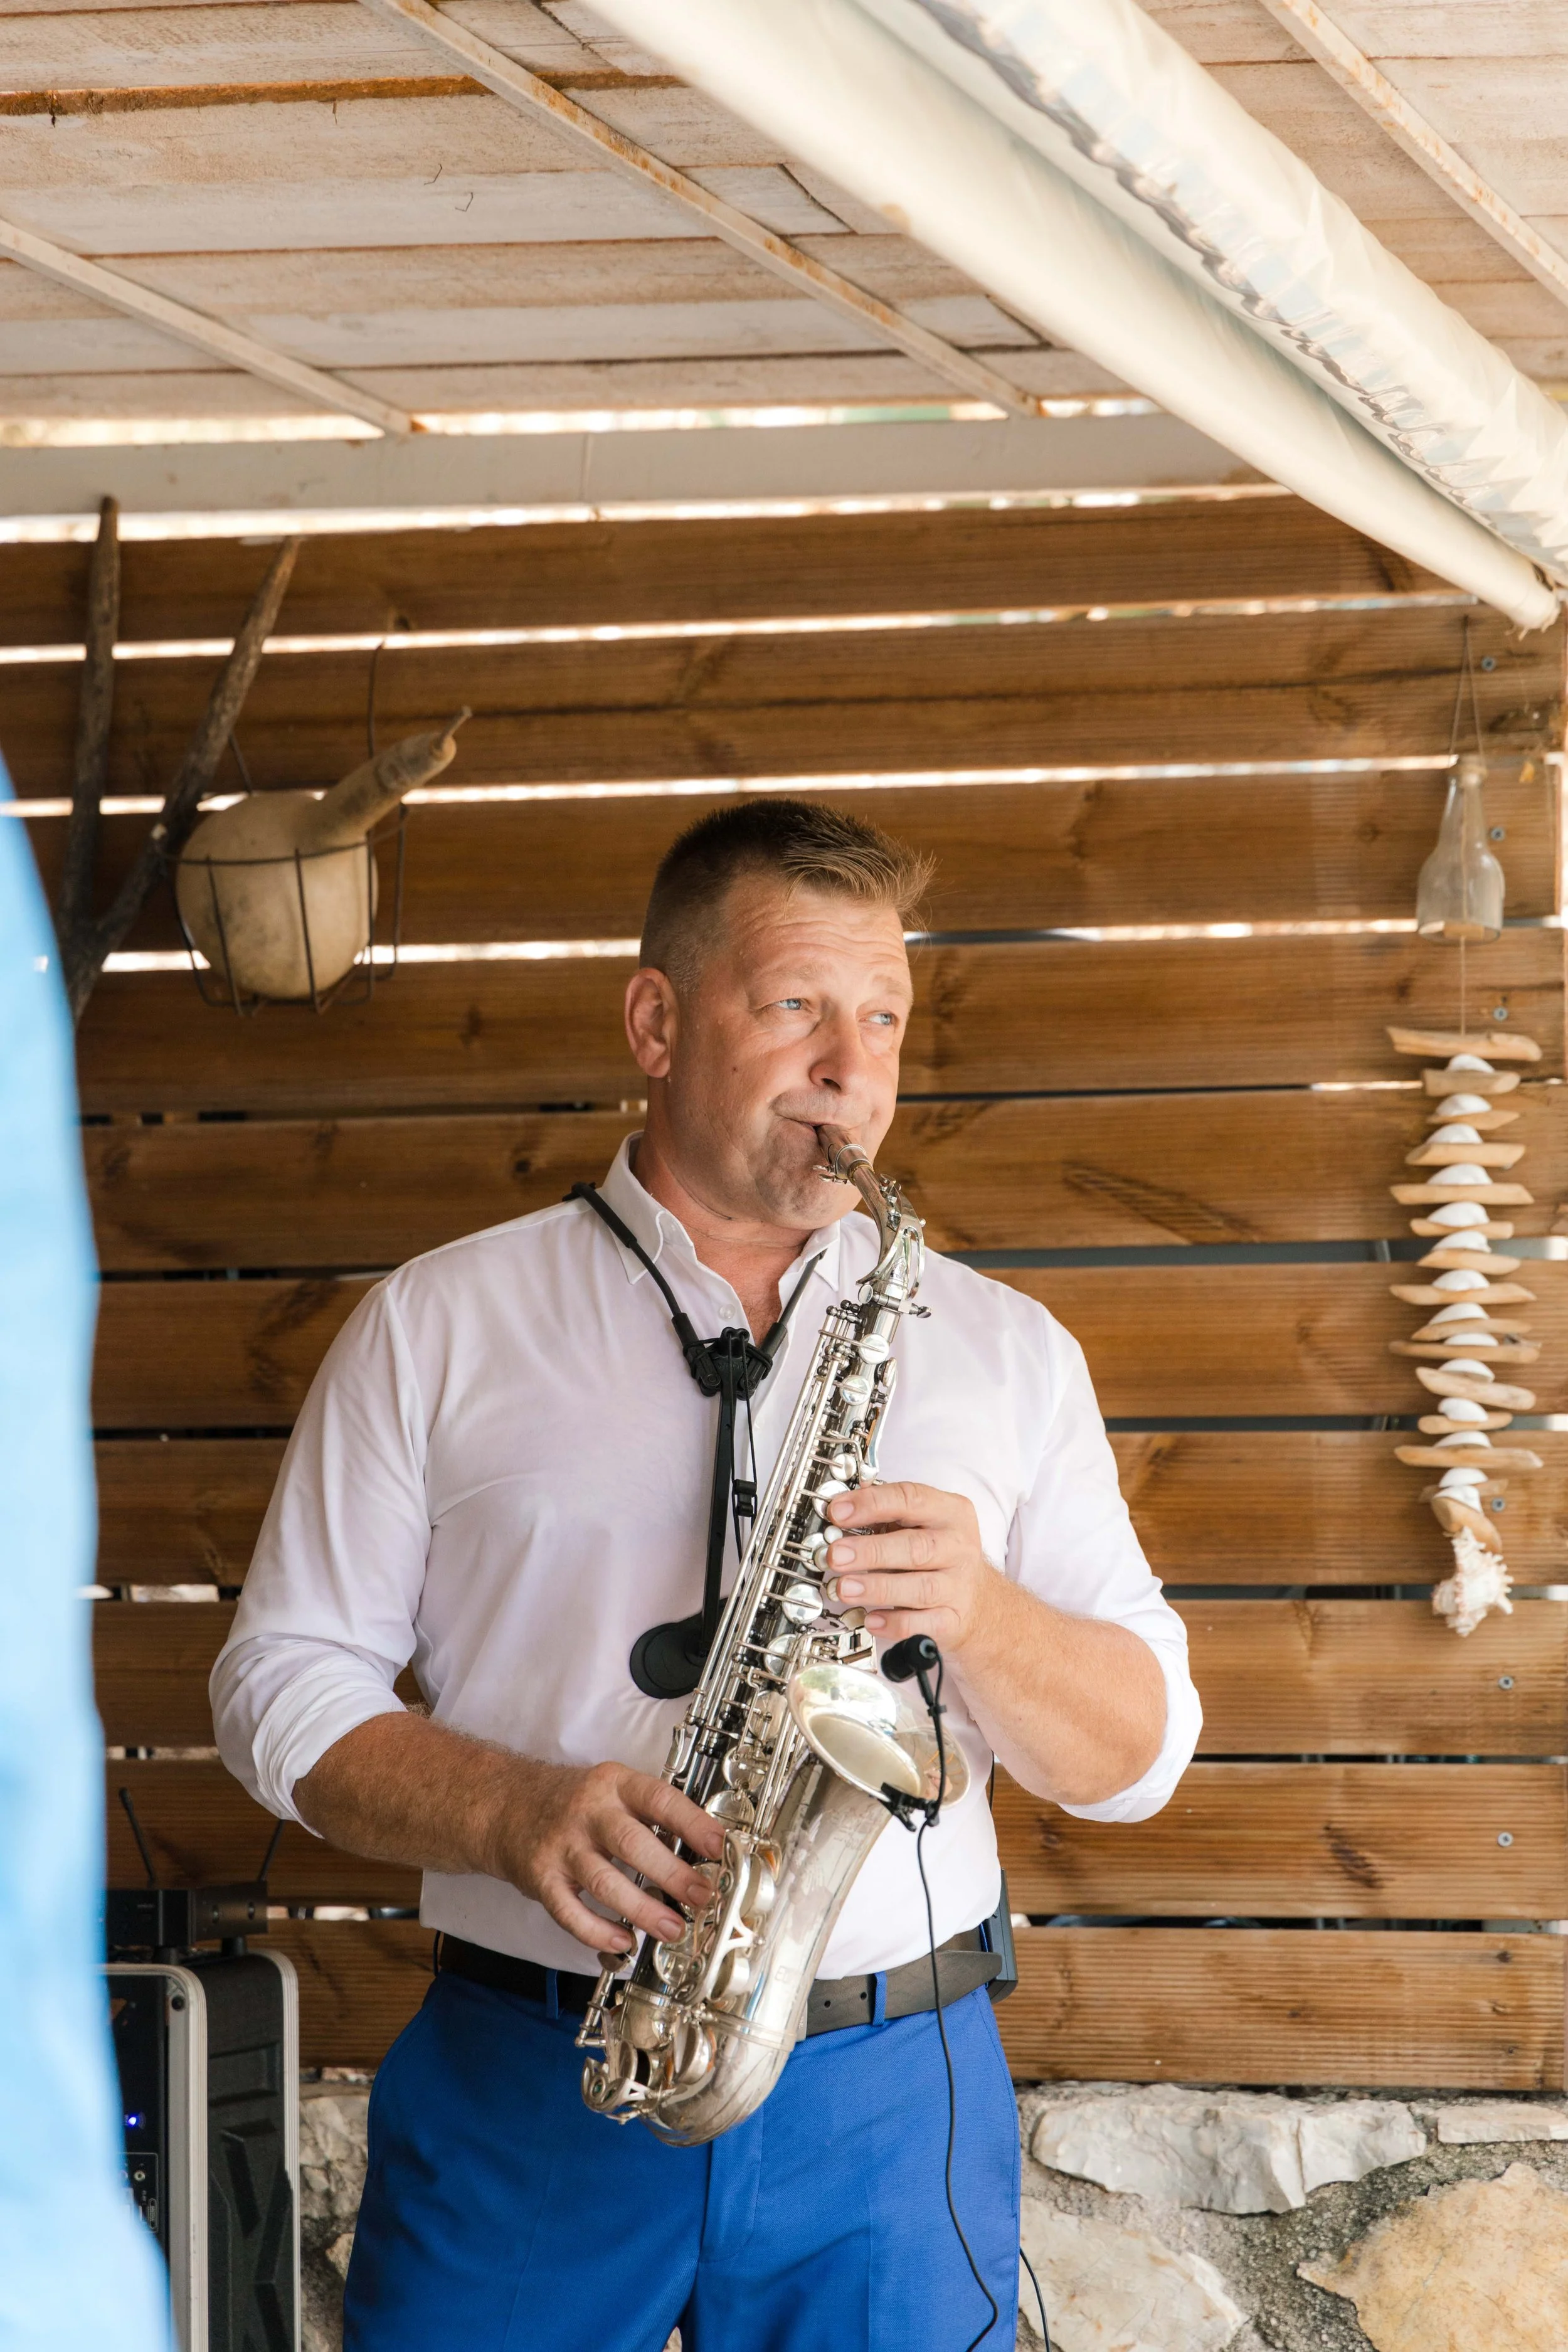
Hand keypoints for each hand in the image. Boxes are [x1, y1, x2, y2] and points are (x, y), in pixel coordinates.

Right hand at [491, 1759, 725, 1957]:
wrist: (506, 1804)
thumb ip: (649, 1814)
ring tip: (672, 1928)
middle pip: (633, 1843)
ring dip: (642, 1910)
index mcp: (614, 1785)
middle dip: (673, 1874)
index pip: (659, 1799)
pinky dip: (597, 1930)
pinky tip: (621, 1939)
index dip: (692, 1822)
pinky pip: (569, 1911)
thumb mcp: (612, 1789)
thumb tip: (702, 1850)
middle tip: (702, 1897)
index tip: (719, 1846)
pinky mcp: (541, 1877)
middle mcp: (588, 1812)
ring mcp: (562, 1846)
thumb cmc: (572, 1801)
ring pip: (605, 1882)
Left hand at [825, 1480, 997, 1652]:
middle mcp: (958, 1547)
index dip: (871, 1504)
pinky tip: (871, 1618)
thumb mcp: (922, 1523)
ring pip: (919, 1588)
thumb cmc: (938, 1554)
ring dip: (877, 1587)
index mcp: (951, 1512)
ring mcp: (958, 1586)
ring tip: (844, 1587)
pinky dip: (894, 1623)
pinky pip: (922, 1624)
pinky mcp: (952, 1620)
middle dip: (871, 1551)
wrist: (978, 1599)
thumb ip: (886, 1514)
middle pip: (916, 1547)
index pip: (911, 1499)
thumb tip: (840, 1511)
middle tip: (837, 1554)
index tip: (838, 1512)